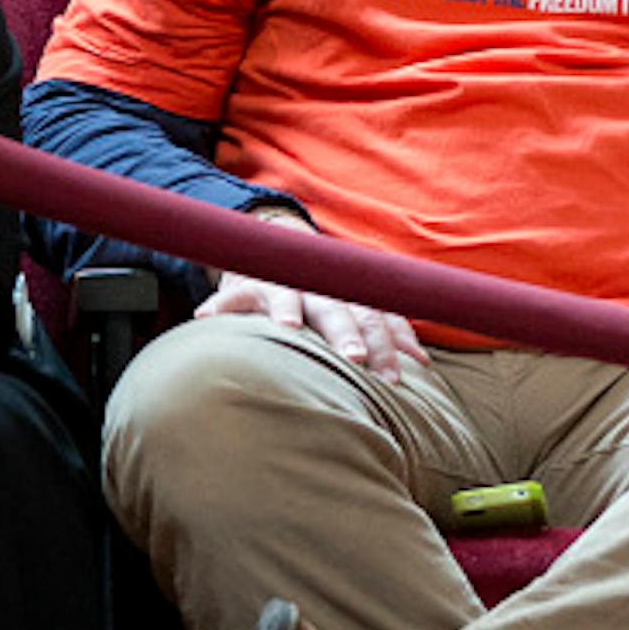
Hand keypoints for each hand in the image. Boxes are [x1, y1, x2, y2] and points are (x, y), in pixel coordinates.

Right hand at [195, 214, 424, 379]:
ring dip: (286, 310)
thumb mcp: (354, 310)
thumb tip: (423, 361)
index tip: (398, 377)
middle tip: (356, 359)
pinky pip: (230, 296)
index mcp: (350, 296)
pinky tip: (205, 318)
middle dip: (348, 333)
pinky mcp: (246, 286)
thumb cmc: (323, 298)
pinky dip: (219, 306)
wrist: (281, 252)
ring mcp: (282, 285)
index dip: (387, 345)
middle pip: (337, 309)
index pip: (375, 318)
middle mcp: (320, 289)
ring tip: (287, 327)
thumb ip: (384, 331)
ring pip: (287, 296)